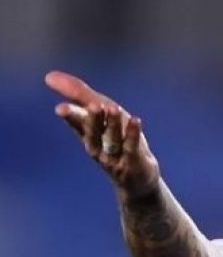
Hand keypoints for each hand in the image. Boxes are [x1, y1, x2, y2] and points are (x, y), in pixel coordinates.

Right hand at [45, 70, 160, 199]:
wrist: (137, 180)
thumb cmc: (117, 143)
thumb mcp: (102, 116)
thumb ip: (80, 95)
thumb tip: (51, 76)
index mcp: (89, 136)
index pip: (78, 125)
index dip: (71, 117)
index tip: (61, 108)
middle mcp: (100, 148)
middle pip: (93, 135)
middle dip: (91, 121)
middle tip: (91, 106)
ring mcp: (116, 157)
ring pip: (112, 141)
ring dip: (112, 125)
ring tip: (113, 108)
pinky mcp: (133, 162)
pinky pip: (131, 148)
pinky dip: (132, 134)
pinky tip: (135, 120)